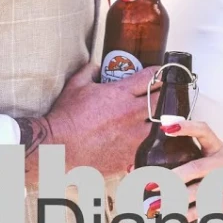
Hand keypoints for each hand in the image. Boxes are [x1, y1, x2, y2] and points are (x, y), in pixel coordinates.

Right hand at [19, 62, 161, 179]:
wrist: (58, 147)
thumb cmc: (65, 116)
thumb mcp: (76, 85)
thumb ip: (90, 71)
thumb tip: (97, 66)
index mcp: (120, 94)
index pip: (151, 78)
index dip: (159, 73)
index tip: (160, 74)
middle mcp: (131, 114)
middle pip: (162, 100)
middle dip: (165, 95)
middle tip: (161, 96)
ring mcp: (133, 137)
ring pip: (161, 126)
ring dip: (160, 121)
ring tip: (156, 120)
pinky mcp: (130, 156)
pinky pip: (150, 148)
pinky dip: (149, 143)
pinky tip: (144, 141)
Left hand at [157, 118, 222, 221]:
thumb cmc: (216, 176)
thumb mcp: (205, 162)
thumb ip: (180, 160)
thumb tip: (135, 168)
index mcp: (217, 147)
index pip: (204, 131)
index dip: (186, 127)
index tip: (166, 127)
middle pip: (197, 167)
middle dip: (173, 178)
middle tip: (152, 185)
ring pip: (201, 192)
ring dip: (177, 200)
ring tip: (157, 206)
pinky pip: (209, 207)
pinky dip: (190, 213)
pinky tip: (176, 216)